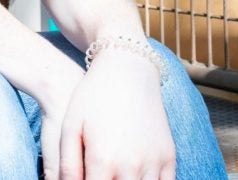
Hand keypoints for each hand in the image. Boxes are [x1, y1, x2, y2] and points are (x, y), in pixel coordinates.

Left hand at [54, 47, 175, 179]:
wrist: (128, 68)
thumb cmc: (92, 96)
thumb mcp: (71, 127)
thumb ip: (68, 165)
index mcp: (103, 160)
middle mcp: (131, 165)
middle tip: (101, 177)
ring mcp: (153, 161)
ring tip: (117, 177)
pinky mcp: (169, 155)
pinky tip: (136, 179)